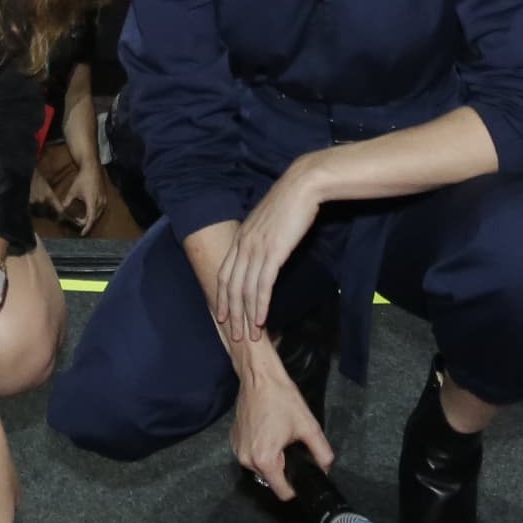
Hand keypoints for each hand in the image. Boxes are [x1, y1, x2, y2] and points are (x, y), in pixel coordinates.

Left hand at [31, 147, 109, 235]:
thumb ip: (68, 202)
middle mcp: (100, 202)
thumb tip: (62, 210)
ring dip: (91, 218)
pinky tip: (89, 212)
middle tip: (79, 225)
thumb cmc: (82, 179)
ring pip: (98, 214)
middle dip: (87, 223)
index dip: (86, 227)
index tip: (82, 234)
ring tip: (83, 220)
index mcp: (92, 202)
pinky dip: (95, 213)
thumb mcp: (72, 191)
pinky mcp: (104, 196)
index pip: (90, 219)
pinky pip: (100, 209)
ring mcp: (104, 199)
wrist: (92, 168)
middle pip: (95, 218)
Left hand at [210, 163, 326, 347]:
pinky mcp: (272, 253)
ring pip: (244, 290)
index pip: (224, 273)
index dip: (221, 296)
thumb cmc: (289, 202)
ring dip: (245, 316)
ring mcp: (256, 249)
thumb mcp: (267, 221)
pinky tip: (261, 320)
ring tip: (248, 335)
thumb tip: (263, 252)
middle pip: (230, 286)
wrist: (302, 186)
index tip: (221, 315)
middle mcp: (243, 245)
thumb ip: (261, 238)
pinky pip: (262, 286)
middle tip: (232, 335)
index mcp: (240, 237)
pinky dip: (260, 306)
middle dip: (231, 313)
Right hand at [227, 344, 338, 504]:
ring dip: (271, 459)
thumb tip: (327, 468)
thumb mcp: (308, 426)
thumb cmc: (281, 399)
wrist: (259, 377)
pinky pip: (250, 455)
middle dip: (283, 468)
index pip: (282, 492)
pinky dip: (259, 449)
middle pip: (271, 479)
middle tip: (291, 445)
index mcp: (264, 459)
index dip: (296, 486)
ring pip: (260, 468)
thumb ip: (321, 452)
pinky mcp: (233, 440)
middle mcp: (246, 459)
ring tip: (278, 436)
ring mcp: (237, 450)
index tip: (302, 472)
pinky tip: (267, 432)